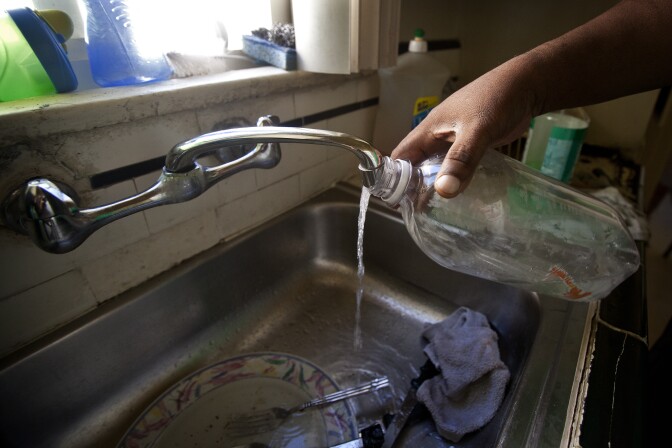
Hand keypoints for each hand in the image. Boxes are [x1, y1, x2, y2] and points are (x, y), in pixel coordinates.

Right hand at [391, 58, 537, 197]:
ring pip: (435, 166)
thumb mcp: (478, 130)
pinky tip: (458, 193)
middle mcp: (437, 136)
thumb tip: (443, 191)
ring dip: (433, 184)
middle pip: (415, 164)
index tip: (394, 202)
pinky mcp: (470, 144)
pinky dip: (452, 179)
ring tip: (432, 209)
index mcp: (429, 129)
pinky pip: (454, 165)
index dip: (393, 178)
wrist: (527, 85)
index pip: (400, 156)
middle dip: (412, 186)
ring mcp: (454, 140)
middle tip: (415, 212)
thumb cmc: (497, 99)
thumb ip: (462, 159)